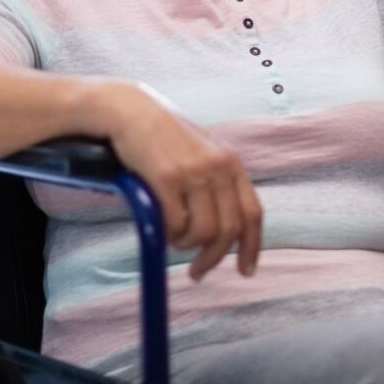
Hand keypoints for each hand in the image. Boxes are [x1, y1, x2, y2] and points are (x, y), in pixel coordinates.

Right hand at [98, 83, 261, 281]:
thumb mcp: (202, 153)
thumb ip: (217, 184)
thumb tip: (224, 232)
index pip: (253, 213)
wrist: (130, 111)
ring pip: (202, 232)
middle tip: (198, 271)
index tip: (246, 271)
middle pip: (229, 229)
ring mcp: (193, 171)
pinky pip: (174, 224)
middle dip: (213, 258)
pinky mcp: (165, 177)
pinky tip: (161, 228)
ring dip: (186, 245)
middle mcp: (217, 166)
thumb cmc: (164, 137)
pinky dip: (168, 235)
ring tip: (174, 240)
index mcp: (230, 162)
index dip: (252, 247)